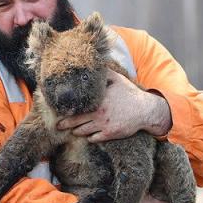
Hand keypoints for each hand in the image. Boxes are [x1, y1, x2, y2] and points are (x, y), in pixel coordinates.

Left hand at [56, 70, 171, 141]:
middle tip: (57, 126)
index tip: (59, 110)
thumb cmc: (129, 94)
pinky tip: (87, 135)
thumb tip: (94, 63)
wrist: (144, 110)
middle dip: (64, 124)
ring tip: (71, 130)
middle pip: (74, 122)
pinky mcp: (109, 134)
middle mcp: (98, 113)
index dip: (66, 109)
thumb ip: (104, 73)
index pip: (76, 106)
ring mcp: (103, 125)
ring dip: (76, 131)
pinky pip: (93, 139)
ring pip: (82, 131)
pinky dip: (89, 137)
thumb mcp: (116, 79)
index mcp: (97, 99)